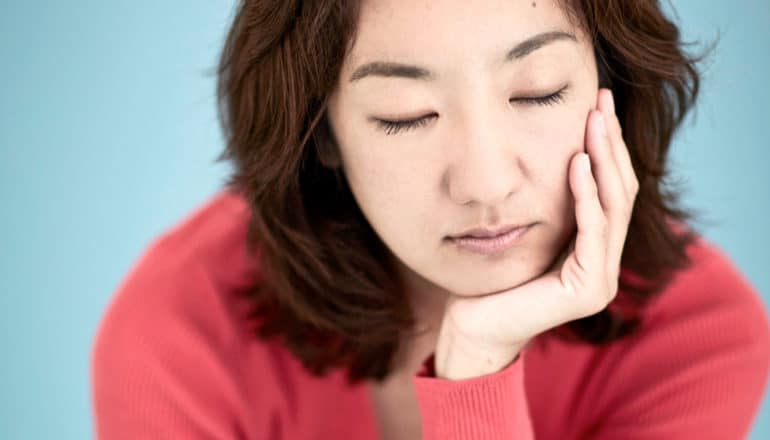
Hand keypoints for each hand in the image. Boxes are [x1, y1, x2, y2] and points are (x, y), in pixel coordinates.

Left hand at [434, 89, 638, 379]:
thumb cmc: (492, 277)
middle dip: (612, 144)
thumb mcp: (526, 229)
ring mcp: (601, 279)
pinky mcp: (588, 290)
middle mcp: (605, 263)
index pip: (611, 189)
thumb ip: (549, 205)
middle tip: (603, 101)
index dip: (609, 146)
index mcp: (594, 248)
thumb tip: (553, 150)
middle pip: (621, 191)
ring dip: (605, 161)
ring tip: (595, 122)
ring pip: (613, 207)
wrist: (473, 325)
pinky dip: (586, 196)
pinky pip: (592, 233)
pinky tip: (578, 163)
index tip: (598, 104)